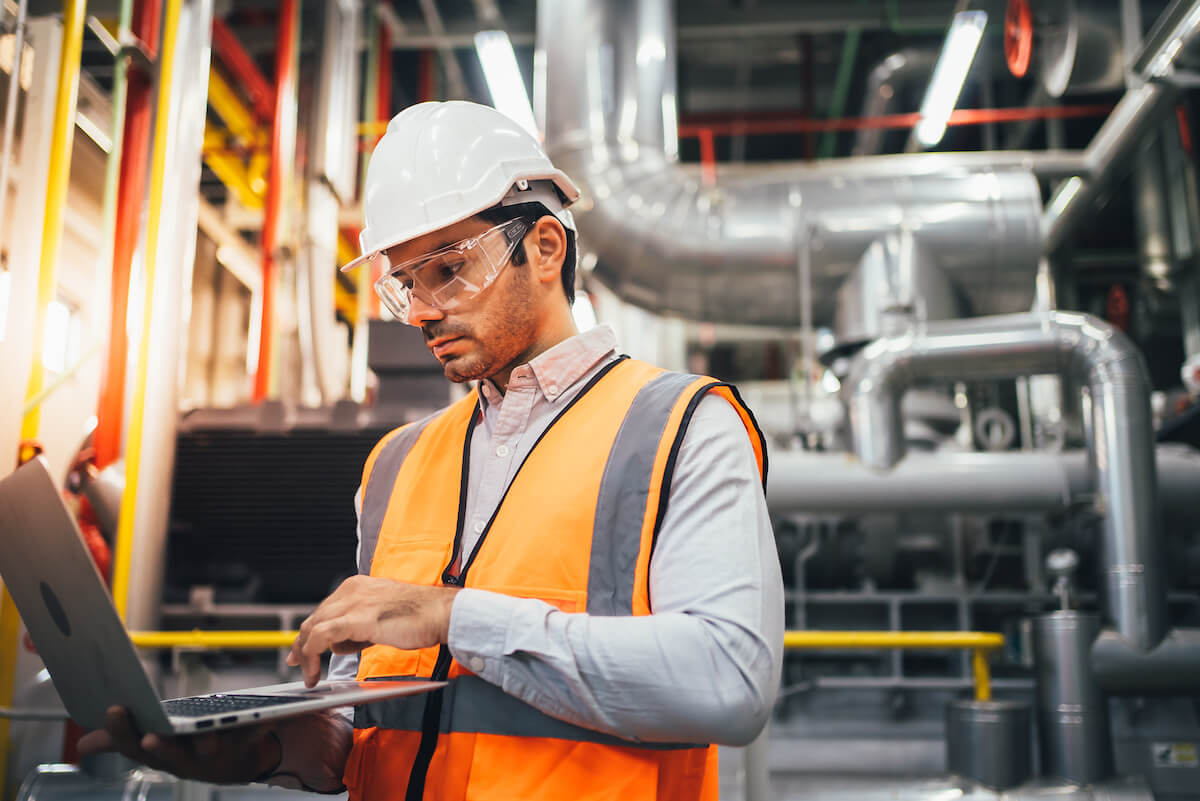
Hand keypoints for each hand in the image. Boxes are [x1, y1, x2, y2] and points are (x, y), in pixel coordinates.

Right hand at [76, 706, 279, 782]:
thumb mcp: (153, 744)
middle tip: (150, 736)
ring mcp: (216, 756)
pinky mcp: (246, 746)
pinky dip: (258, 726)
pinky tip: (265, 716)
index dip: (123, 732)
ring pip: (209, 750)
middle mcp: (185, 760)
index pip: (134, 746)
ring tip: (208, 735)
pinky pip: (252, 735)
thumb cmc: (187, 748)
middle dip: (161, 747)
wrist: (237, 763)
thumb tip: (83, 746)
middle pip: (170, 755)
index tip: (114, 708)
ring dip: (206, 742)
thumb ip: (121, 741)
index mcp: (160, 755)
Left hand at [287, 575, 458, 686]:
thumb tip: (342, 642)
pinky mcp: (357, 619)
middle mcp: (352, 590)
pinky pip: (322, 637)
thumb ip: (360, 625)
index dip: (310, 631)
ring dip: (306, 654)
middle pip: (314, 618)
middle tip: (296, 664)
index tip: (302, 648)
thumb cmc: (420, 615)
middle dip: (301, 643)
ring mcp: (354, 603)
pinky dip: (312, 656)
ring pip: (313, 627)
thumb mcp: (382, 616)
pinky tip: (315, 672)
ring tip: (310, 675)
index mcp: (358, 586)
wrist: (440, 613)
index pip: (324, 609)